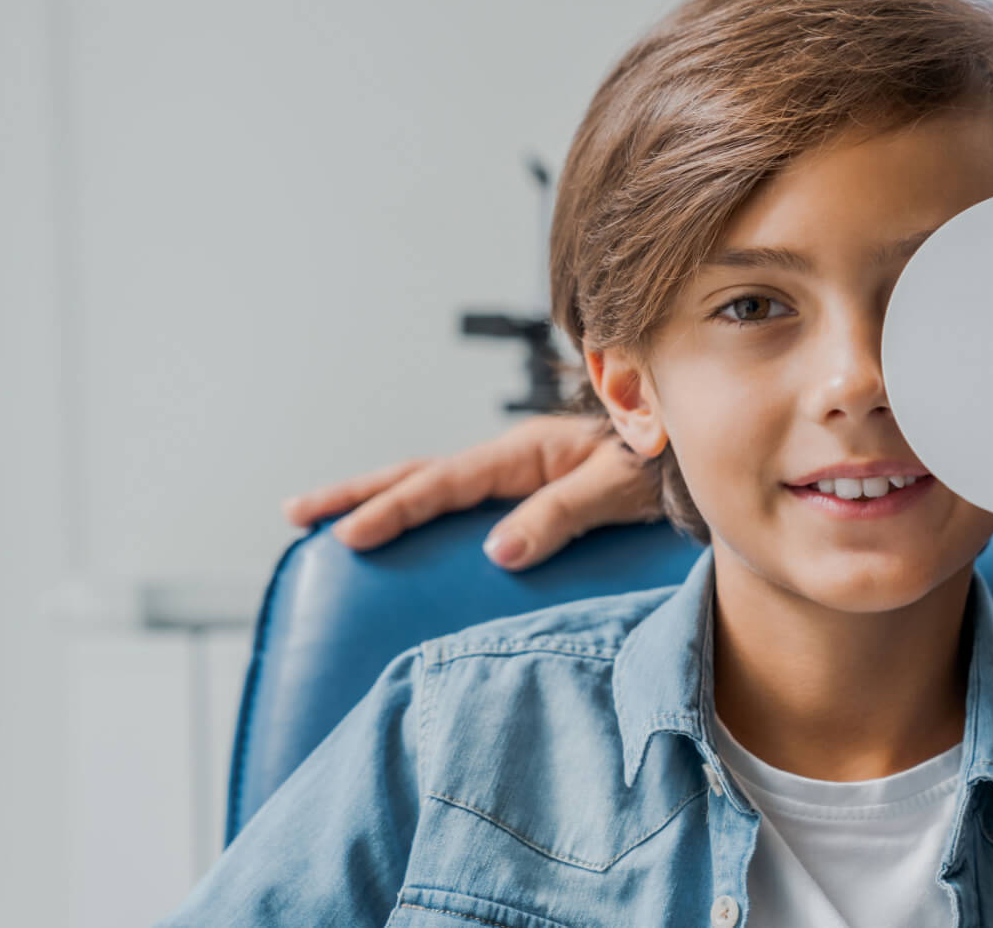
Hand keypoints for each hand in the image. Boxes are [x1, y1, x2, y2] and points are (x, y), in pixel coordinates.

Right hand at [281, 414, 663, 567]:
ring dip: (381, 498)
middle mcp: (513, 458)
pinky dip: (422, 513)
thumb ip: (562, 515)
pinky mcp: (530, 492)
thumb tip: (497, 551)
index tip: (347, 536)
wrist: (694, 442)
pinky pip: (462, 502)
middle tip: (297, 515)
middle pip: (420, 475)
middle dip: (358, 494)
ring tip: (327, 523)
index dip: (394, 509)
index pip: (444, 483)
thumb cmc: (663, 458)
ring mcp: (518, 473)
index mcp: (526, 451)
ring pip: (434, 484)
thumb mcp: (616, 486)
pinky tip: (408, 539)